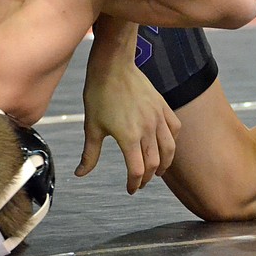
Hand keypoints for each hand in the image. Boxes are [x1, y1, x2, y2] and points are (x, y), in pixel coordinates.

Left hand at [77, 53, 179, 193]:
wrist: (112, 66)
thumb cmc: (99, 94)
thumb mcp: (92, 127)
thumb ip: (90, 154)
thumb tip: (80, 173)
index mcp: (128, 137)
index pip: (137, 170)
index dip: (134, 183)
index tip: (131, 189)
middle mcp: (147, 129)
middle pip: (154, 163)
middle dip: (147, 177)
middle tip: (140, 181)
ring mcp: (157, 117)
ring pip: (169, 149)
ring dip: (164, 163)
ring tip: (158, 170)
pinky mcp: (163, 106)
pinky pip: (175, 128)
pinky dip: (172, 140)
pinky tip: (166, 144)